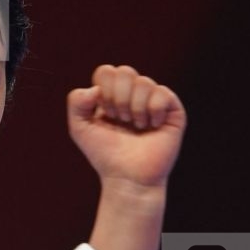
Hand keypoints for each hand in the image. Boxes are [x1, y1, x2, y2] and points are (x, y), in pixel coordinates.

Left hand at [65, 64, 186, 190]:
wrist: (128, 177)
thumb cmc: (105, 154)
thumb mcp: (79, 128)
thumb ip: (76, 102)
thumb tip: (95, 88)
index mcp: (113, 94)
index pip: (107, 71)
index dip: (104, 91)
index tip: (106, 114)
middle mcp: (134, 94)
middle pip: (125, 71)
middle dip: (118, 98)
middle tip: (121, 120)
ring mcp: (154, 100)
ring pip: (144, 82)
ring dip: (135, 108)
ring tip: (137, 126)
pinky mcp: (173, 110)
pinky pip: (162, 93)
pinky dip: (153, 111)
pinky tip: (152, 126)